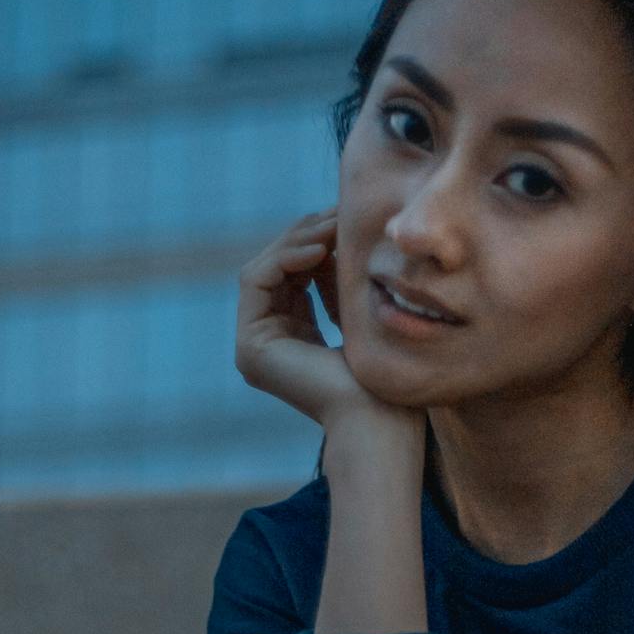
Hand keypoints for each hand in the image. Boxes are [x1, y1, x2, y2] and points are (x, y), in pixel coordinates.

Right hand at [234, 206, 406, 429]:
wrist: (379, 421)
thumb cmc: (384, 380)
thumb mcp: (358, 315)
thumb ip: (338, 282)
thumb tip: (334, 236)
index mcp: (292, 339)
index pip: (294, 275)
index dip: (317, 241)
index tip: (347, 222)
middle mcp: (267, 343)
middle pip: (276, 269)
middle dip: (307, 236)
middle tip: (338, 213)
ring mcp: (253, 347)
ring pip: (265, 268)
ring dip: (298, 241)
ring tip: (333, 228)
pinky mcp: (249, 346)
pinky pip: (257, 280)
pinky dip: (286, 258)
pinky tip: (321, 249)